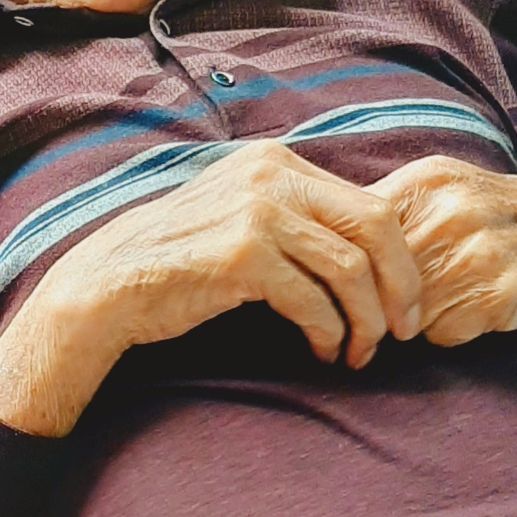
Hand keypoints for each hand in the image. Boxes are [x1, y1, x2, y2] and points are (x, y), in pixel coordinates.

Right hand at [0, 141, 424, 435]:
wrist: (110, 284)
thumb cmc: (182, 260)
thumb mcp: (243, 216)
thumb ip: (299, 217)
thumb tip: (377, 249)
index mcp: (276, 162)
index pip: (371, 204)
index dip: (402, 261)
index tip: (405, 305)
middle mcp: (270, 175)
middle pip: (376, 228)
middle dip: (401, 288)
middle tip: (404, 333)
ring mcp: (256, 211)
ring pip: (351, 269)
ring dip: (366, 321)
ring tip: (359, 354)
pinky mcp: (241, 255)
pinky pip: (313, 300)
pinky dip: (328, 333)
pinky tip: (323, 352)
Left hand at [370, 155, 516, 359]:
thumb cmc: (499, 224)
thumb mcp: (445, 195)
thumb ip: (383, 211)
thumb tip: (312, 236)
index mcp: (431, 178)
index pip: (356, 233)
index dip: (351, 268)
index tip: (353, 282)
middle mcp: (457, 207)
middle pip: (378, 279)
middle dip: (384, 301)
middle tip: (407, 304)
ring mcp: (486, 248)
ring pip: (409, 312)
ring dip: (421, 320)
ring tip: (453, 300)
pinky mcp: (509, 291)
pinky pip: (446, 333)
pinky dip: (454, 333)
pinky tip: (479, 312)